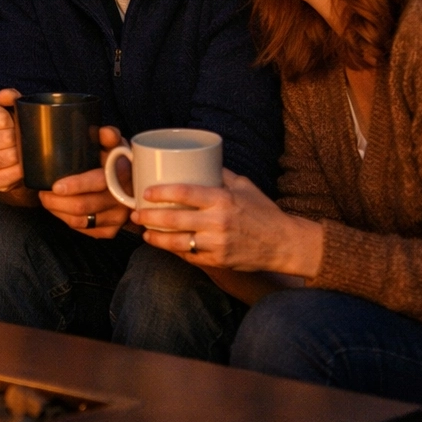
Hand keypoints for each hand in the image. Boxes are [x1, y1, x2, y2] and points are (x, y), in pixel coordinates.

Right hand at [0, 90, 22, 191]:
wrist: (2, 157)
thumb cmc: (5, 130)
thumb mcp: (6, 110)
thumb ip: (9, 98)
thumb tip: (5, 96)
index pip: (0, 117)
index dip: (15, 120)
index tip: (18, 123)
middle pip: (6, 138)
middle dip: (20, 138)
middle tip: (25, 138)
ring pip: (7, 157)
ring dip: (21, 154)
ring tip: (25, 150)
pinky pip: (9, 175)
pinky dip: (20, 170)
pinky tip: (22, 165)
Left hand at [35, 126, 131, 238]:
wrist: (133, 184)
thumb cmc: (117, 161)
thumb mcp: (115, 145)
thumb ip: (108, 136)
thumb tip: (104, 132)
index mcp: (122, 175)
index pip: (97, 183)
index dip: (75, 185)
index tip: (55, 186)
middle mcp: (122, 200)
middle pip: (82, 206)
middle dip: (56, 201)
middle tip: (42, 193)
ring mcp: (117, 217)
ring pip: (79, 221)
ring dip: (58, 211)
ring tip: (47, 199)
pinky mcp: (110, 230)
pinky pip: (83, 230)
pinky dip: (66, 220)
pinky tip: (60, 210)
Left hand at [137, 169, 324, 275]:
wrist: (285, 244)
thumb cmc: (264, 212)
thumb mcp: (245, 187)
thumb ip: (221, 175)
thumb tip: (199, 160)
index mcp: (223, 200)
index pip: (184, 193)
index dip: (160, 192)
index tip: (145, 193)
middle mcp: (218, 222)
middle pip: (173, 219)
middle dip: (149, 217)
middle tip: (135, 214)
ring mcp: (217, 244)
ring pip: (176, 242)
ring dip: (155, 238)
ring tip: (144, 232)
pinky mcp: (218, 261)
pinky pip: (189, 256)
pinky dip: (174, 251)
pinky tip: (165, 245)